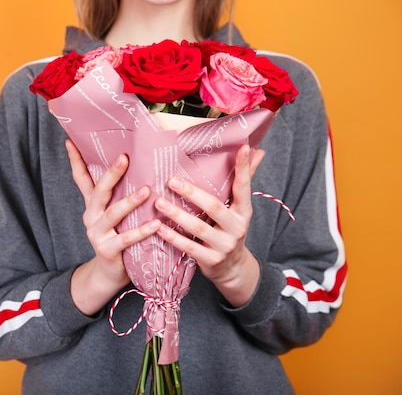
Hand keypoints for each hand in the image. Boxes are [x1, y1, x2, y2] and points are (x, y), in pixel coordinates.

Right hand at [66, 140, 160, 314]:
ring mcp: (97, 234)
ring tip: (146, 190)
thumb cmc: (118, 237)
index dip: (75, 160)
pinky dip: (141, 231)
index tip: (70, 141)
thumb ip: (118, 196)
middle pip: (99, 192)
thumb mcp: (114, 215)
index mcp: (92, 206)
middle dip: (111, 174)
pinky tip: (155, 224)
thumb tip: (135, 168)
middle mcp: (91, 217)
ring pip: (113, 214)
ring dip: (130, 201)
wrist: (109, 274)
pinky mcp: (107, 250)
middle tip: (124, 158)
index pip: (81, 179)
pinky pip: (126, 239)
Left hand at [155, 145, 265, 306]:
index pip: (244, 186)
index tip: (241, 147)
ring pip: (199, 229)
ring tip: (158, 202)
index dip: (243, 168)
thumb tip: (258, 151)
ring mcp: (224, 245)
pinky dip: (173, 238)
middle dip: (192, 193)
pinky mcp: (211, 260)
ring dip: (177, 215)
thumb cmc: (230, 229)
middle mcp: (237, 227)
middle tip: (171, 180)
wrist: (232, 269)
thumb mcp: (239, 208)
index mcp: (244, 211)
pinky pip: (189, 248)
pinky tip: (158, 228)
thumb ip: (244, 180)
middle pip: (214, 207)